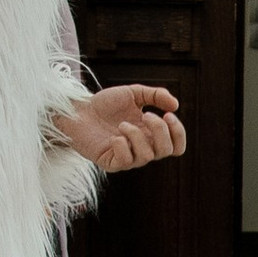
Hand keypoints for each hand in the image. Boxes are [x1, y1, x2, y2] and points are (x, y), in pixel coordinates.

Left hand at [54, 86, 186, 175]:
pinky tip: (113, 136)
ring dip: (137, 135)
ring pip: (147, 155)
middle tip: (146, 115)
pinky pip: (126, 161)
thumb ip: (156, 95)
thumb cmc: (106, 104)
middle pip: (167, 151)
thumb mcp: (134, 93)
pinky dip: (122, 146)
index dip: (178, 133)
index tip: (169, 114)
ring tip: (122, 124)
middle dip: (160, 130)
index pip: (176, 145)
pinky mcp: (112, 163)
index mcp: (151, 135)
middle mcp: (143, 148)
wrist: (79, 110)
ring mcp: (128, 158)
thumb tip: (176, 105)